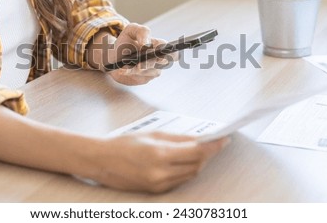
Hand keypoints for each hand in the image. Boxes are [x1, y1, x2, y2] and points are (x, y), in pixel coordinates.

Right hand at [91, 132, 230, 192]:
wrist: (102, 161)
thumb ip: (178, 138)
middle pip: (196, 165)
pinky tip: (188, 161)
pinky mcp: (156, 191)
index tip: (224, 138)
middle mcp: (160, 173)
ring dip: (199, 162)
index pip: (196, 152)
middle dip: (208, 154)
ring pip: (190, 174)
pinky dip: (187, 170)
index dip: (213, 145)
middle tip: (216, 142)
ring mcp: (158, 185)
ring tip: (203, 150)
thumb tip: (200, 139)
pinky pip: (179, 181)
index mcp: (159, 155)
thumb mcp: (152, 135)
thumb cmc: (124, 144)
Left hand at [108, 23, 173, 85]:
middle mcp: (159, 59)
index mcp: (160, 46)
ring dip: (137, 67)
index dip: (168, 52)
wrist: (114, 56)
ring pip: (149, 70)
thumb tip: (146, 44)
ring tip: (126, 64)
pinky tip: (122, 69)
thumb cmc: (126, 42)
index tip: (158, 50)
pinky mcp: (144, 79)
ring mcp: (153, 70)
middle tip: (143, 60)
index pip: (172, 51)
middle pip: (162, 63)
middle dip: (152, 61)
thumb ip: (142, 32)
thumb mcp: (132, 30)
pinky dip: (129, 72)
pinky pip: (138, 77)